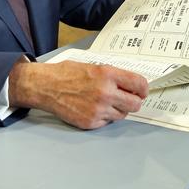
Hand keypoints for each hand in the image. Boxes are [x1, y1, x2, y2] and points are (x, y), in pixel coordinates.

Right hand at [9, 60, 148, 129]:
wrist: (45, 86)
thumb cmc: (66, 73)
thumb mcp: (92, 66)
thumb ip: (112, 75)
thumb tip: (129, 84)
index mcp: (107, 74)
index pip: (139, 84)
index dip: (143, 89)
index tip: (142, 91)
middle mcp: (105, 92)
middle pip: (135, 104)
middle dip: (133, 101)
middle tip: (128, 99)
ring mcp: (98, 109)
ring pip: (122, 115)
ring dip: (118, 109)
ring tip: (104, 101)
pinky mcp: (91, 122)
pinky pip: (107, 122)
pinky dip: (104, 117)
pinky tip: (93, 107)